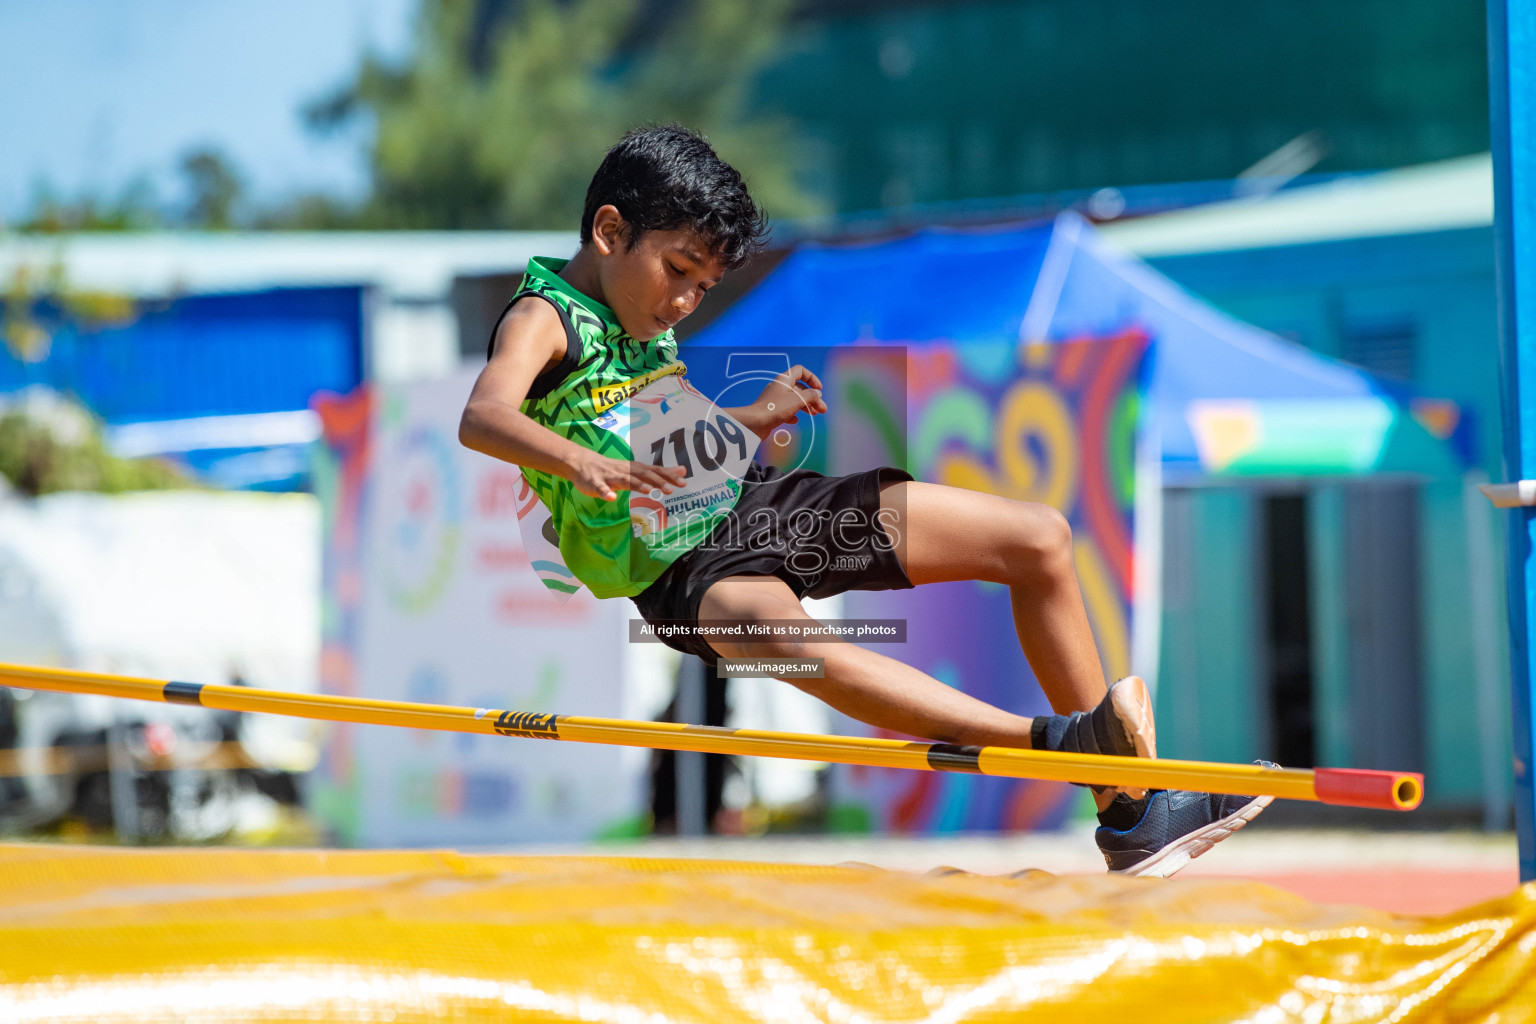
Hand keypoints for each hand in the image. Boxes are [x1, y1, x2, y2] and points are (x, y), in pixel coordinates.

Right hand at [569, 451, 687, 501]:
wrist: (581, 462)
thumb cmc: (613, 468)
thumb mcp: (637, 469)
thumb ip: (659, 472)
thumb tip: (683, 471)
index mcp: (635, 469)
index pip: (655, 471)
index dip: (669, 476)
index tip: (683, 482)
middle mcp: (625, 470)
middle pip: (643, 474)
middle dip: (657, 481)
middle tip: (671, 490)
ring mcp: (610, 476)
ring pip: (624, 480)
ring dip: (636, 484)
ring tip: (648, 491)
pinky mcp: (595, 483)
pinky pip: (601, 488)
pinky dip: (606, 492)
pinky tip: (611, 498)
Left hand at [741, 365, 826, 437]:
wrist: (754, 424)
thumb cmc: (774, 409)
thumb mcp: (797, 400)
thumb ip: (810, 395)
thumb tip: (817, 393)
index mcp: (784, 380)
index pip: (800, 371)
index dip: (812, 378)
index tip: (819, 389)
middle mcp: (779, 388)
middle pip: (800, 388)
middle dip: (812, 398)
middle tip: (823, 410)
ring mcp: (775, 400)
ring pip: (794, 400)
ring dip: (806, 406)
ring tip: (815, 414)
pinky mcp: (771, 411)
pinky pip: (785, 410)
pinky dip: (793, 414)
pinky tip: (795, 420)